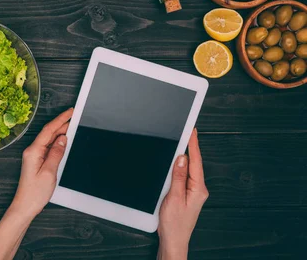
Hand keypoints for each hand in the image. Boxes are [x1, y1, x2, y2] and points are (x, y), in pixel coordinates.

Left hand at [10, 108, 73, 219]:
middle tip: (75, 117)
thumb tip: (63, 139)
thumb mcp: (49, 172)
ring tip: (72, 127)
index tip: (70, 112)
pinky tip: (64, 142)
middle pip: (49, 133)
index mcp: (33, 151)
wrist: (25, 206)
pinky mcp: (37, 161)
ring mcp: (34, 156)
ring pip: (49, 140)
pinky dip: (57, 143)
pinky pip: (48, 147)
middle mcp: (32, 151)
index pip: (49, 130)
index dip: (60, 119)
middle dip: (62, 124)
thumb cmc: (34, 193)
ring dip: (60, 133)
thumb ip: (56, 153)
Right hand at [158, 129, 208, 259]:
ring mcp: (193, 192)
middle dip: (189, 147)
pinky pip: (183, 177)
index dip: (193, 144)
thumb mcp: (174, 198)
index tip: (192, 131)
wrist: (173, 240)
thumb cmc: (174, 224)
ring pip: (187, 169)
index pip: (195, 161)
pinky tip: (174, 164)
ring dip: (183, 157)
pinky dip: (179, 168)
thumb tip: (181, 158)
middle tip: (186, 132)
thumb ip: (178, 177)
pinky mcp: (186, 195)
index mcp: (198, 188)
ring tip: (180, 144)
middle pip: (193, 163)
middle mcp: (198, 189)